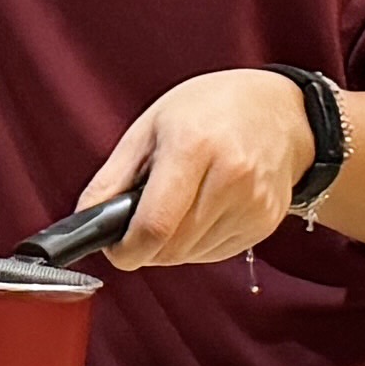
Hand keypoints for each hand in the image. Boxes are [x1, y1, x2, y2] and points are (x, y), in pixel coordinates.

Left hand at [75, 70, 321, 266]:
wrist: (279, 111)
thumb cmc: (209, 110)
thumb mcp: (150, 127)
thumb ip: (111, 178)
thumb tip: (84, 219)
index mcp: (193, 146)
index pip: (154, 225)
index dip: (126, 250)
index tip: (115, 248)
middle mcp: (230, 176)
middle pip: (171, 247)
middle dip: (146, 246)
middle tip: (142, 219)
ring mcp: (253, 203)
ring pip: (191, 255)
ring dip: (172, 244)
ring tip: (179, 204)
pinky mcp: (265, 221)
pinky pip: (215, 253)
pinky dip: (198, 242)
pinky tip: (203, 209)